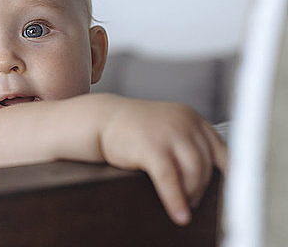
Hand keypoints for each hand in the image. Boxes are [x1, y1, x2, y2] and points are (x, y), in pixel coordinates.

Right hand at [98, 97, 226, 225]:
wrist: (102, 118)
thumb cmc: (135, 127)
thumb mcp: (169, 126)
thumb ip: (190, 142)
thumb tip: (213, 177)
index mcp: (192, 118)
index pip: (222, 149)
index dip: (229, 174)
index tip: (230, 192)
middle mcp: (184, 122)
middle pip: (207, 164)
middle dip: (202, 188)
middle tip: (194, 201)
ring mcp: (167, 134)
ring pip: (193, 173)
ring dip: (191, 195)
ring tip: (185, 206)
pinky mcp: (151, 148)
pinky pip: (170, 180)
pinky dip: (176, 200)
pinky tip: (179, 214)